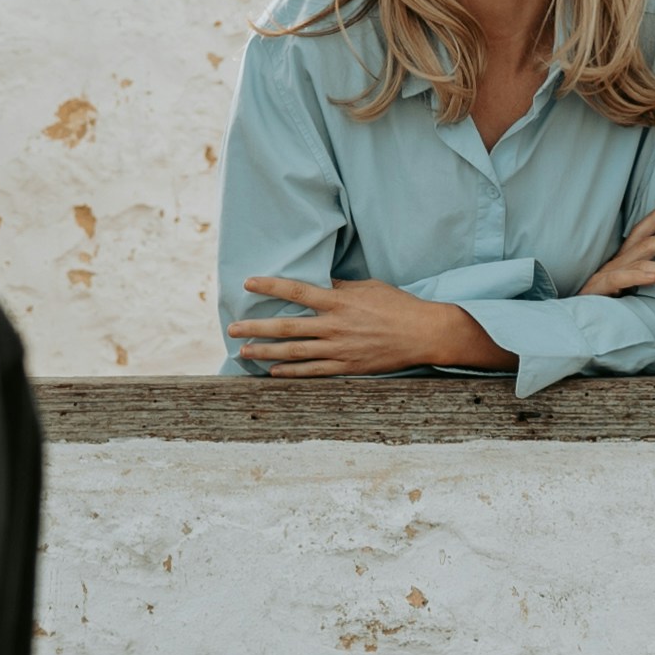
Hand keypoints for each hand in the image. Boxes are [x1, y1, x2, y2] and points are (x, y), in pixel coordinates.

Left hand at [230, 274, 508, 375]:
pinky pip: (313, 371)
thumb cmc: (397, 306)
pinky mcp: (346, 366)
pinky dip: (291, 372)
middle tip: (231, 329)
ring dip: (266, 353)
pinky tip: (273, 372)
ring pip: (294, 352)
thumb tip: (318, 282)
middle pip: (286, 326)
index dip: (270, 286)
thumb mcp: (368, 287)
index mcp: (339, 301)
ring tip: (243, 352)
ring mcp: (339, 349)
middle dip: (256, 328)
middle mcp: (334, 326)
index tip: (248, 283)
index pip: (296, 291)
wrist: (423, 334)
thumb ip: (340, 287)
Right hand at [583, 204, 654, 298]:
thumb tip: (654, 276)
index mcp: (620, 261)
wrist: (563, 316)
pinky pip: (621, 280)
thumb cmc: (592, 301)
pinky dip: (638, 277)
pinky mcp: (599, 288)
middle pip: (646, 244)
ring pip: (640, 264)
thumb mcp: (616, 287)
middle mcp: (615, 263)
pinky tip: (654, 277)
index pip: (639, 235)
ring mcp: (606, 274)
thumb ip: (632, 280)